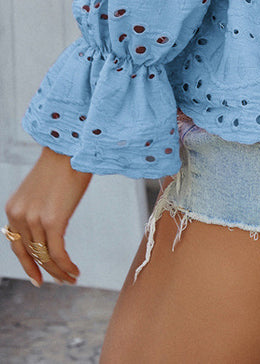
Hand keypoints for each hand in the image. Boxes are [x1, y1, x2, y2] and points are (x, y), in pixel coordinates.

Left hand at [4, 147, 91, 285]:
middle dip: (47, 270)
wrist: (72, 148)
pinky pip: (58, 252)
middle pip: (33, 253)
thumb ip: (37, 211)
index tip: (38, 280)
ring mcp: (35, 219)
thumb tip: (47, 232)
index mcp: (13, 209)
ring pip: (46, 256)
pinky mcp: (53, 221)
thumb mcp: (40, 191)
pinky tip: (75, 271)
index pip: (17, 247)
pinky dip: (66, 265)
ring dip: (60, 271)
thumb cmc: (62, 165)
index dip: (28, 266)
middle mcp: (19, 217)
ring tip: (73, 278)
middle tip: (62, 281)